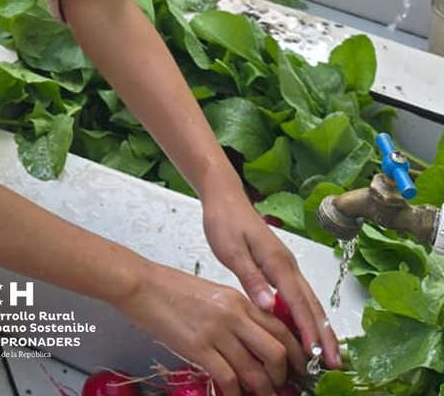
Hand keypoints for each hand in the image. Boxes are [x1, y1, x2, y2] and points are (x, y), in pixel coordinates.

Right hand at [119, 259, 299, 395]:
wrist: (142, 285)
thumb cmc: (172, 289)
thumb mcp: (213, 295)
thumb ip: (236, 314)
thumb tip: (254, 342)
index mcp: (239, 300)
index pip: (281, 328)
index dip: (295, 354)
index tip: (297, 370)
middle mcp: (234, 315)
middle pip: (276, 352)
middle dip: (282, 377)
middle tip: (279, 389)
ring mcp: (217, 332)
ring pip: (255, 372)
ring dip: (261, 392)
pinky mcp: (199, 348)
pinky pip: (228, 380)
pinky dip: (234, 395)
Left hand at [201, 190, 342, 371]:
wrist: (224, 197)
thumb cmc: (225, 221)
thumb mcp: (231, 250)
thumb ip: (251, 278)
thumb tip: (269, 307)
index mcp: (277, 262)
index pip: (297, 302)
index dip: (308, 330)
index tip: (317, 354)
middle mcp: (288, 265)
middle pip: (311, 304)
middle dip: (325, 334)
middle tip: (335, 363)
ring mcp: (286, 265)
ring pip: (308, 300)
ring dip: (320, 326)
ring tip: (328, 353)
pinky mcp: (280, 266)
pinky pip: (299, 295)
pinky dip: (308, 314)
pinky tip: (307, 329)